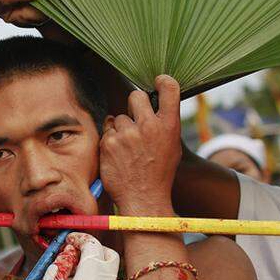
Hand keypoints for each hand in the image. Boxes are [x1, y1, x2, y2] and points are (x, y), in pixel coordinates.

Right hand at [21, 234, 118, 279]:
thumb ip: (58, 268)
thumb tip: (65, 255)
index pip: (95, 248)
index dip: (81, 239)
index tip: (68, 240)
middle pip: (110, 258)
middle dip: (93, 250)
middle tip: (72, 254)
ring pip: (108, 276)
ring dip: (93, 268)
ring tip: (68, 276)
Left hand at [98, 75, 181, 214]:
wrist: (143, 199)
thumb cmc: (159, 173)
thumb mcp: (172, 147)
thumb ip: (164, 124)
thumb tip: (156, 106)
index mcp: (168, 126)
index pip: (169, 88)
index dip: (162, 81)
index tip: (157, 81)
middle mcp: (148, 126)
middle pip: (136, 96)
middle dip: (134, 105)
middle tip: (136, 120)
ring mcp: (127, 134)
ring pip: (119, 117)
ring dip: (121, 128)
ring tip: (128, 149)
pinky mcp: (109, 142)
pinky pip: (107, 130)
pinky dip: (110, 140)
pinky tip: (118, 154)